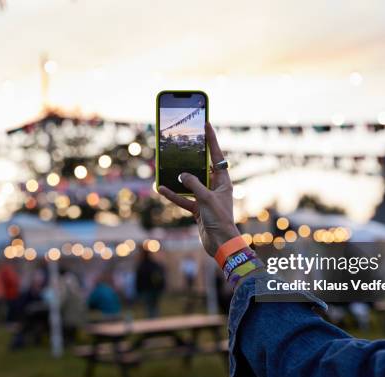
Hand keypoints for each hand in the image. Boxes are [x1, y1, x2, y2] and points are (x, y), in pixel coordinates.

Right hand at [158, 123, 239, 255]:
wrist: (220, 244)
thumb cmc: (220, 219)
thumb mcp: (206, 199)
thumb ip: (194, 185)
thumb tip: (182, 175)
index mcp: (223, 181)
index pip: (217, 156)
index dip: (212, 140)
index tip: (206, 124)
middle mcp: (215, 187)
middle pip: (202, 167)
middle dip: (191, 157)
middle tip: (182, 142)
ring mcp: (205, 198)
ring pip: (189, 183)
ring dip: (178, 178)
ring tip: (166, 166)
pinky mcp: (197, 209)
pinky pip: (183, 199)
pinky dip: (173, 195)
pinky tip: (161, 189)